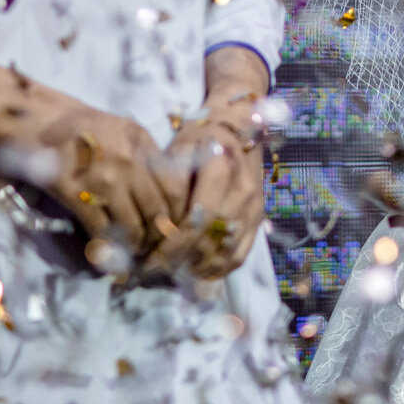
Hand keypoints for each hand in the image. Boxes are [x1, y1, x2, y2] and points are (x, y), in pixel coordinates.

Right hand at [0, 87, 176, 260]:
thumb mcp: (127, 131)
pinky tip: (106, 251)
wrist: (42, 121)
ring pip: (132, 225)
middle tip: (155, 246)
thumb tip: (167, 192)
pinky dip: (106, 246)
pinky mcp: (76, 195)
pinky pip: (100, 229)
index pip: (175, 187)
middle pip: (157, 211)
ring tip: (133, 250)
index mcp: (144, 145)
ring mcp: (104, 180)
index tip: (173, 226)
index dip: (178, 213)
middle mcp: (129, 163)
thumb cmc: (86, 127)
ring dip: (134, 244)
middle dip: (158, 235)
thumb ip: (148, 157)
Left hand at [147, 46, 272, 280]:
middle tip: (150, 275)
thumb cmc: (198, 138)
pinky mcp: (258, 218)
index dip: (170, 248)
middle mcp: (243, 190)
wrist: (237, 126)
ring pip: (226, 253)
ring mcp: (254, 206)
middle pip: (210, 241)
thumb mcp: (177, 152)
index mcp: (222, 169)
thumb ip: (165, 189)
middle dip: (178, 264)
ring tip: (168, 277)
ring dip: (195, 270)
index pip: (195, 221)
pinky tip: (194, 274)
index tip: (145, 262)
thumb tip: (145, 230)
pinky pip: (240, 255)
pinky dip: (217, 270)